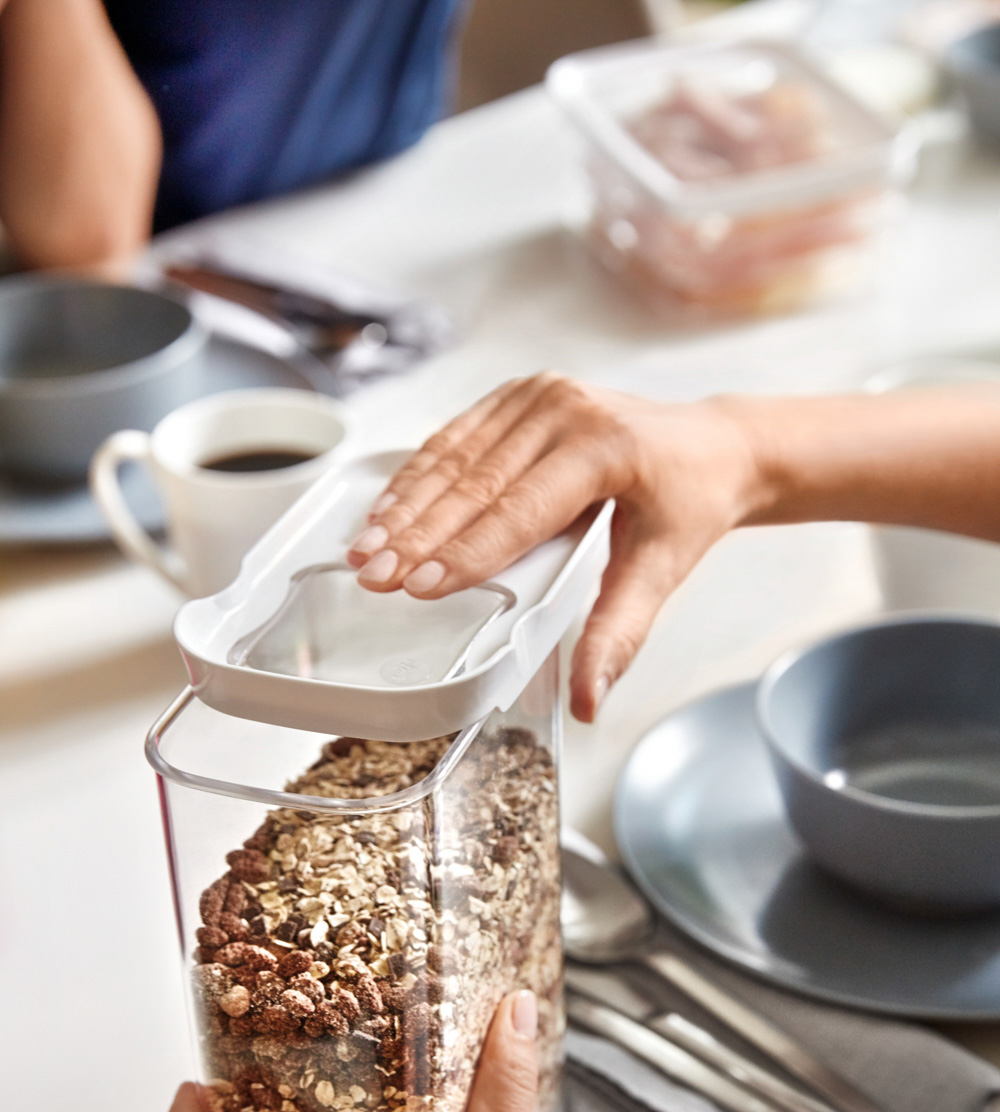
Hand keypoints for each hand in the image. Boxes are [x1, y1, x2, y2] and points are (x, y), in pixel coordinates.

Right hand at [346, 376, 765, 720]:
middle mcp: (567, 409)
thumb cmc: (687, 504)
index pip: (519, 509)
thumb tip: (589, 698)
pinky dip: (417, 477)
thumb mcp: (663, 569)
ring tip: (364, 551)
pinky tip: (385, 511)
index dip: (464, 551)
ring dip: (404, 506)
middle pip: (475, 481)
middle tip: (373, 576)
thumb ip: (618, 632)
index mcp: (604, 447)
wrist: (711, 447)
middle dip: (417, 534)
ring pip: (455, 457)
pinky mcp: (521, 394)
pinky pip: (457, 437)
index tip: (419, 586)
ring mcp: (540, 394)